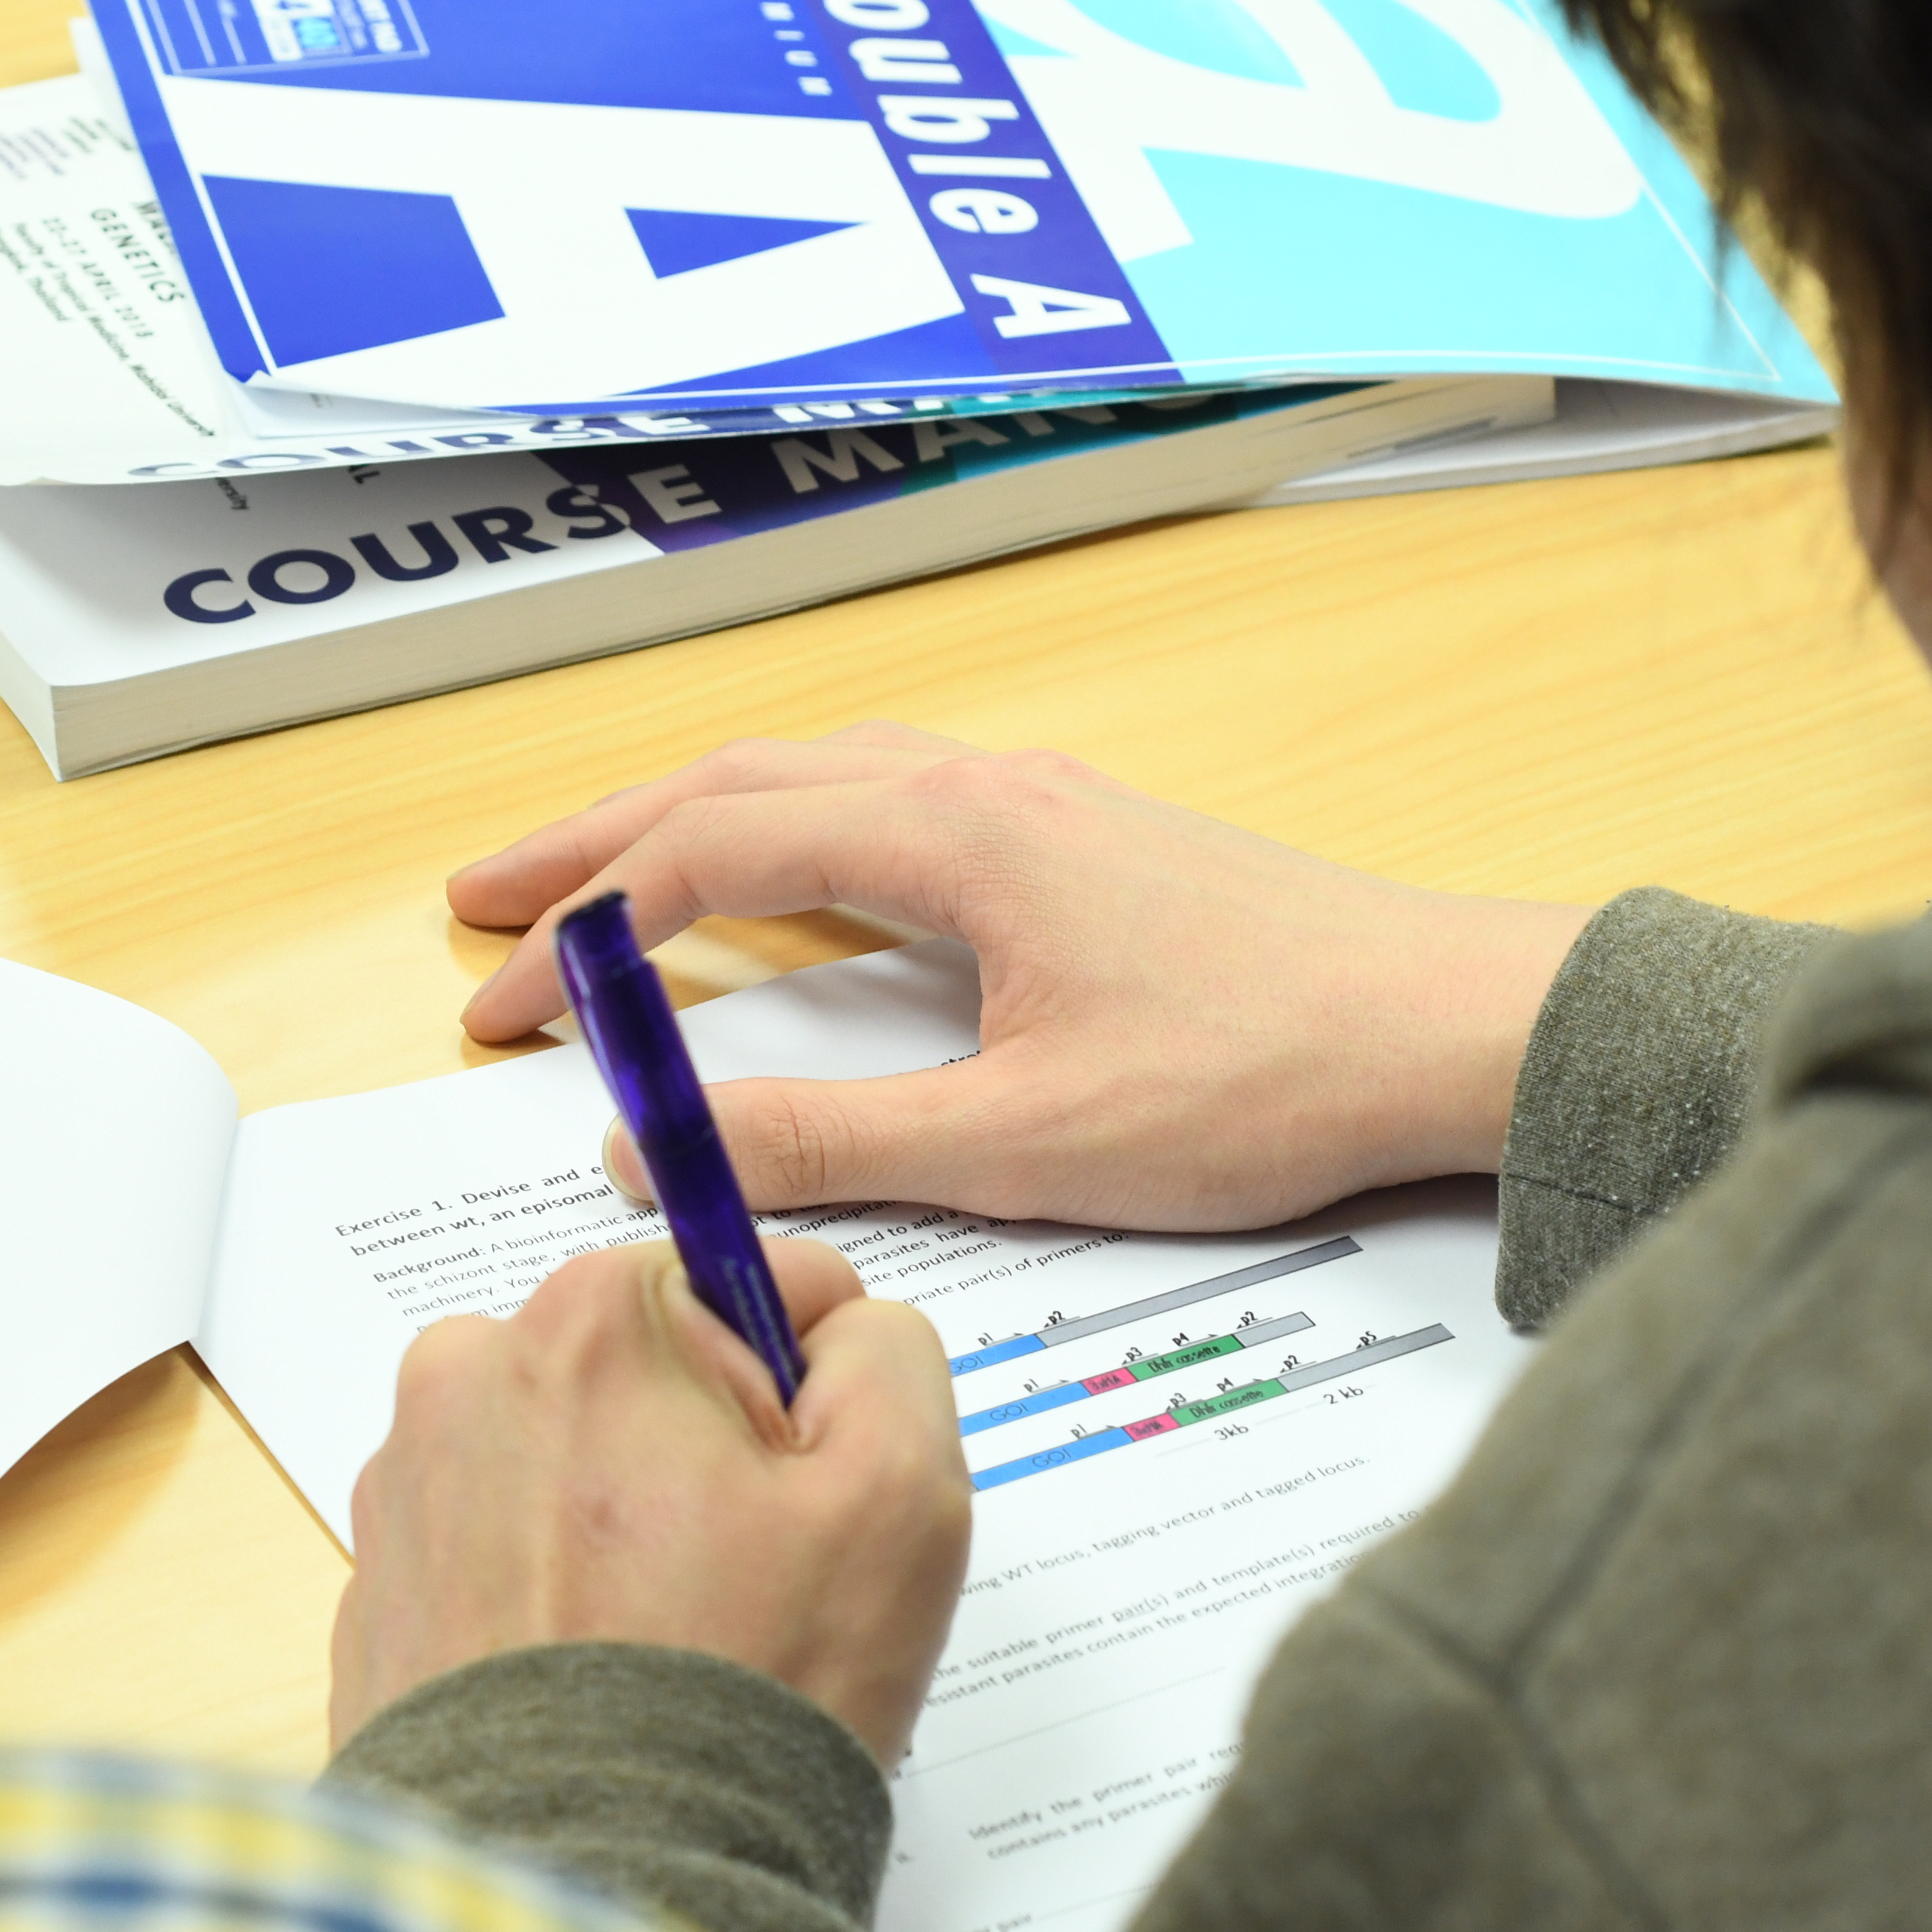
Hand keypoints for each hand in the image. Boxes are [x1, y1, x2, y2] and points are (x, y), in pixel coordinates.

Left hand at [331, 1238, 967, 1766]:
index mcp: (590, 1320)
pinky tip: (597, 1677)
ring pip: (574, 1459)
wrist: (594, 1883)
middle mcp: (467, 1376)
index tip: (801, 1499)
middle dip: (707, 1456)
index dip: (805, 1395)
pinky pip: (501, 1554)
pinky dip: (553, 1598)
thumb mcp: (899, 1490)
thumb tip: (840, 1328)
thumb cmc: (742, 1688)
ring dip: (626, 1525)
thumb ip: (889, 1350)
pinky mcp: (376, 1592)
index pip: (749, 1282)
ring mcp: (404, 1489)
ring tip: (666, 1642)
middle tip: (743, 1583)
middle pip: (649, 1370)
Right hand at [450, 726, 1591, 1230]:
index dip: (584, 932)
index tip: (497, 1000)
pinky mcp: (1078, 836)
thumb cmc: (1262, 1079)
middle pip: (736, 782)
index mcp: (953, 838)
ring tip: (597, 883)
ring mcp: (1035, 799)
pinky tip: (784, 881)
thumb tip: (660, 1155)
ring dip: (688, 825)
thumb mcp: (1021, 1141)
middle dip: (594, 844)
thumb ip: (828, 1142)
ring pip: (812, 776)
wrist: (1447, 1029)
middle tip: (484, 902)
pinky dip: (787, 829)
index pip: (707, 854)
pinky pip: (886, 798)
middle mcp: (982, 788)